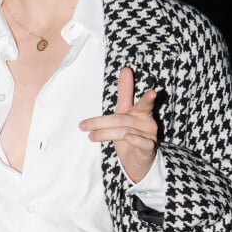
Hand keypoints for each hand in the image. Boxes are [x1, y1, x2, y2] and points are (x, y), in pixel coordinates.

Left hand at [79, 67, 157, 182]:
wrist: (138, 162)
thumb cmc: (129, 135)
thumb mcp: (123, 115)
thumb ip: (125, 94)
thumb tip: (125, 69)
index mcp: (141, 112)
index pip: (141, 101)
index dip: (141, 94)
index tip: (141, 82)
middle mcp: (147, 122)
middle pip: (122, 118)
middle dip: (101, 122)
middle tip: (82, 125)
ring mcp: (149, 135)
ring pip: (125, 131)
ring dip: (105, 133)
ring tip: (90, 136)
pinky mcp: (149, 149)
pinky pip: (142, 143)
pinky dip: (135, 140)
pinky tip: (128, 138)